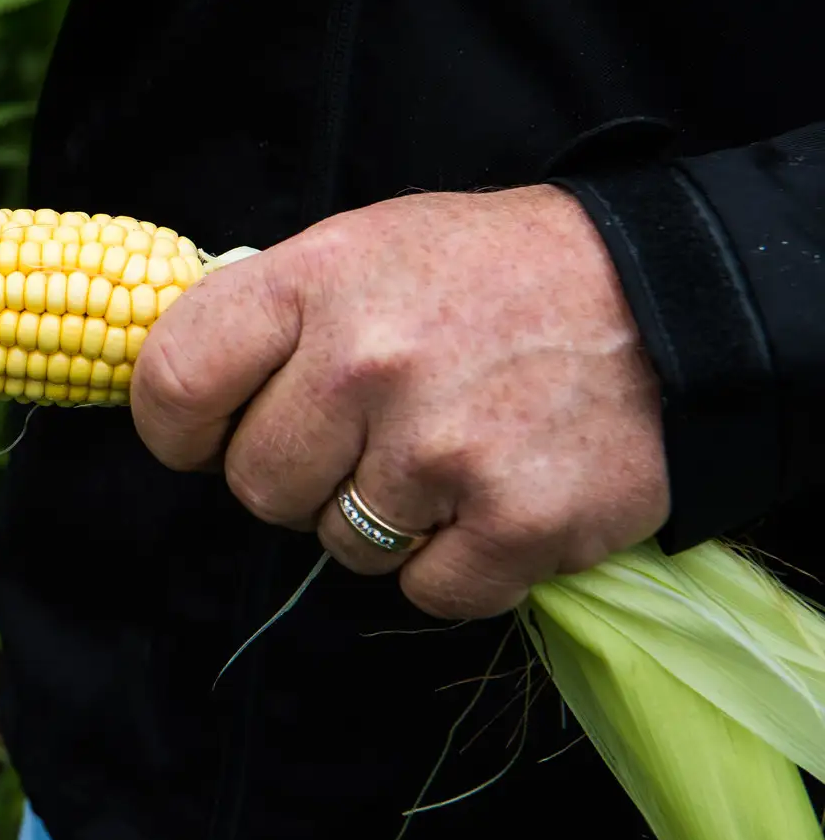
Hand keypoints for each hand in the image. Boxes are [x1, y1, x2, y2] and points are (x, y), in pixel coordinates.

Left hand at [128, 185, 669, 619]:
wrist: (667, 300)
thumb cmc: (491, 275)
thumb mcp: (364, 247)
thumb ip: (270, 316)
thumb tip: (179, 396)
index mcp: (315, 281)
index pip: (172, 383)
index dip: (177, 429)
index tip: (206, 436)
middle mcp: (367, 363)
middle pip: (256, 487)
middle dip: (300, 476)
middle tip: (368, 432)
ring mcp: (440, 448)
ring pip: (341, 545)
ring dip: (383, 519)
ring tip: (446, 449)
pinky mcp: (515, 524)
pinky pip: (426, 591)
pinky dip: (456, 563)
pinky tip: (492, 495)